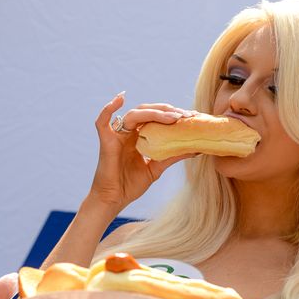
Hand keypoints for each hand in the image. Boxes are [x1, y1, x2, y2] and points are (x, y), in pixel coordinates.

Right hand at [88, 92, 195, 209]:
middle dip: (167, 111)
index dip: (173, 114)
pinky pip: (102, 121)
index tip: (192, 116)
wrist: (113, 200)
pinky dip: (108, 108)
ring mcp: (116, 135)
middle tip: (185, 115)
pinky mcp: (106, 141)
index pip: (157, 118)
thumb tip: (196, 149)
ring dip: (154, 112)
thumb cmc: (131, 185)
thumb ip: (172, 156)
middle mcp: (128, 132)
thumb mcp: (156, 168)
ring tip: (173, 117)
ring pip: (134, 114)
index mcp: (139, 136)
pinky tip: (120, 98)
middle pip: (147, 112)